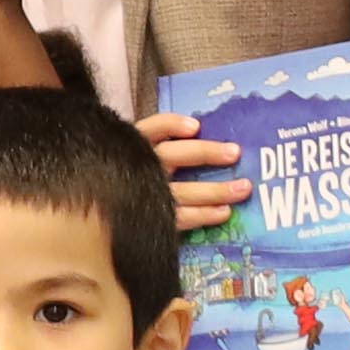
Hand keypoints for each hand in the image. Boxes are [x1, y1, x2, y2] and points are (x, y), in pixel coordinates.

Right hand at [139, 103, 249, 239]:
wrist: (107, 224)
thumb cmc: (136, 178)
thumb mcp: (143, 156)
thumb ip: (167, 146)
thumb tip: (204, 134)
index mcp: (135, 147)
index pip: (152, 129)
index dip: (172, 126)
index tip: (196, 127)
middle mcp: (138, 169)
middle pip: (172, 156)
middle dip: (204, 153)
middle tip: (235, 153)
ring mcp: (145, 197)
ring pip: (181, 190)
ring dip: (214, 190)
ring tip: (242, 188)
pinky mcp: (152, 221)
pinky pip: (179, 218)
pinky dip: (203, 215)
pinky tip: (224, 212)